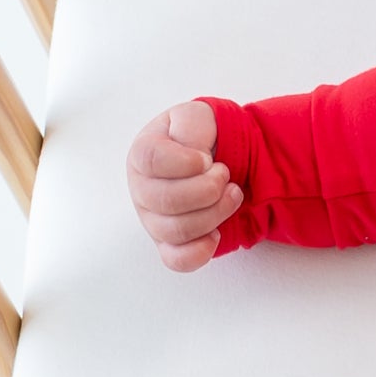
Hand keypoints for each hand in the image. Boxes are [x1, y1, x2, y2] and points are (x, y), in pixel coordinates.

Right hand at [127, 100, 241, 271]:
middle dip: (208, 189)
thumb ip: (192, 125)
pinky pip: (176, 260)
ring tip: (233, 195)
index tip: (207, 158)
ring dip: (215, 214)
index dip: (186, 162)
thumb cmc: (205, 138)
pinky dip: (199, 251)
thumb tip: (193, 155)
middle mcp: (142, 189)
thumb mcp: (199, 117)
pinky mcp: (170, 243)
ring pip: (176, 230)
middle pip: (166, 200)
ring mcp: (153, 219)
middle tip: (226, 176)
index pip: (151, 160)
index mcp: (143, 154)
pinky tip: (217, 234)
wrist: (223, 158)